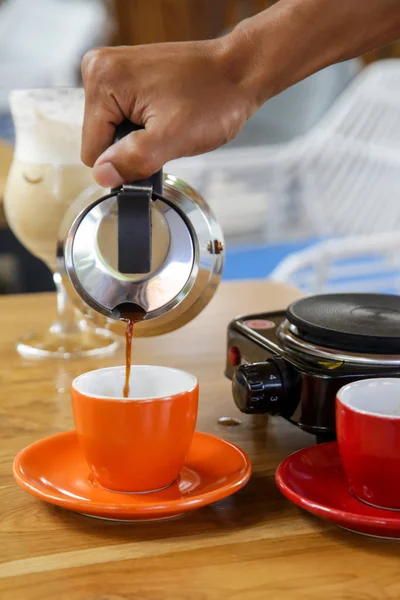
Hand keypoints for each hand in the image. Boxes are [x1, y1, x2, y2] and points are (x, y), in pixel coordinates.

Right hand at [81, 38, 255, 186]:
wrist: (239, 71)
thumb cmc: (214, 97)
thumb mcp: (173, 138)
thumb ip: (133, 159)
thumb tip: (102, 176)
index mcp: (102, 79)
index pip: (92, 150)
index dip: (124, 162)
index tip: (154, 149)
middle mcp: (100, 68)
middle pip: (100, 140)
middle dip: (132, 147)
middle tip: (166, 134)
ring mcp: (114, 70)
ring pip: (113, 132)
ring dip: (141, 138)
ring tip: (169, 122)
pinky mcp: (128, 76)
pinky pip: (124, 118)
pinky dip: (145, 126)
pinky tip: (166, 115)